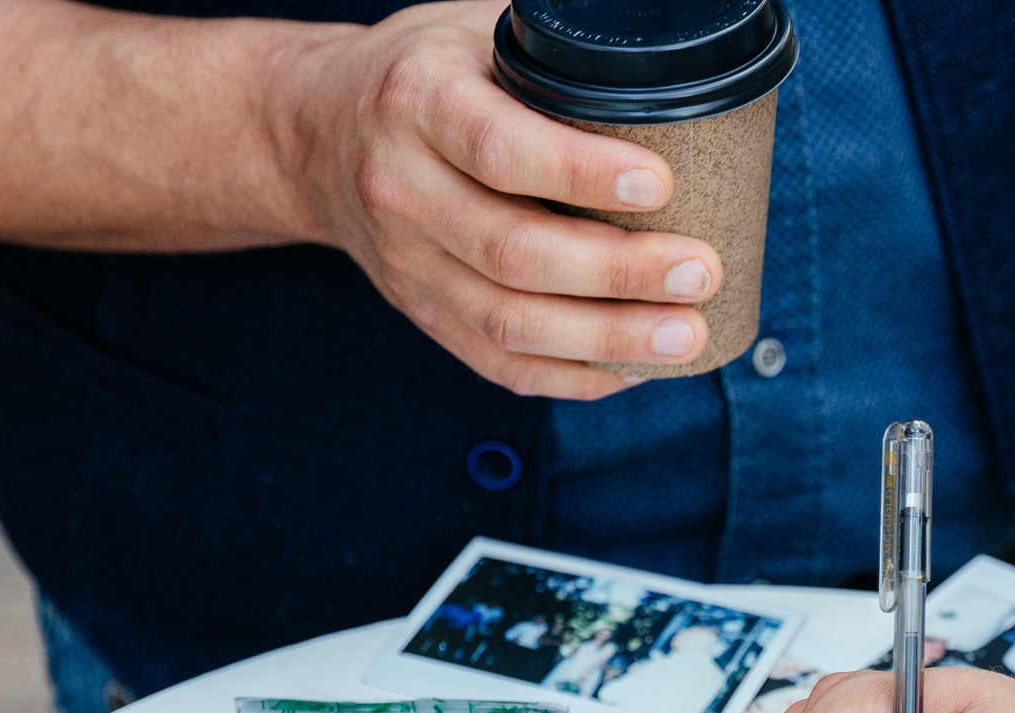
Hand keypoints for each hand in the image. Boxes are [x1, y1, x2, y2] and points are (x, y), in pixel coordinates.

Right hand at [276, 2, 719, 398]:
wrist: (317, 133)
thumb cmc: (428, 75)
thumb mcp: (474, 30)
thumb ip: (554, 50)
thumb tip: (666, 59)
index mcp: (416, 101)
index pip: (500, 150)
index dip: (583, 174)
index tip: (662, 184)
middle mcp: (400, 187)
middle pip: (513, 251)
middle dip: (618, 272)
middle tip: (698, 271)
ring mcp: (407, 262)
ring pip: (509, 322)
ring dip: (608, 338)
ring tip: (687, 333)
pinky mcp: (423, 313)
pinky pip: (501, 364)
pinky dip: (574, 375)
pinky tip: (637, 367)